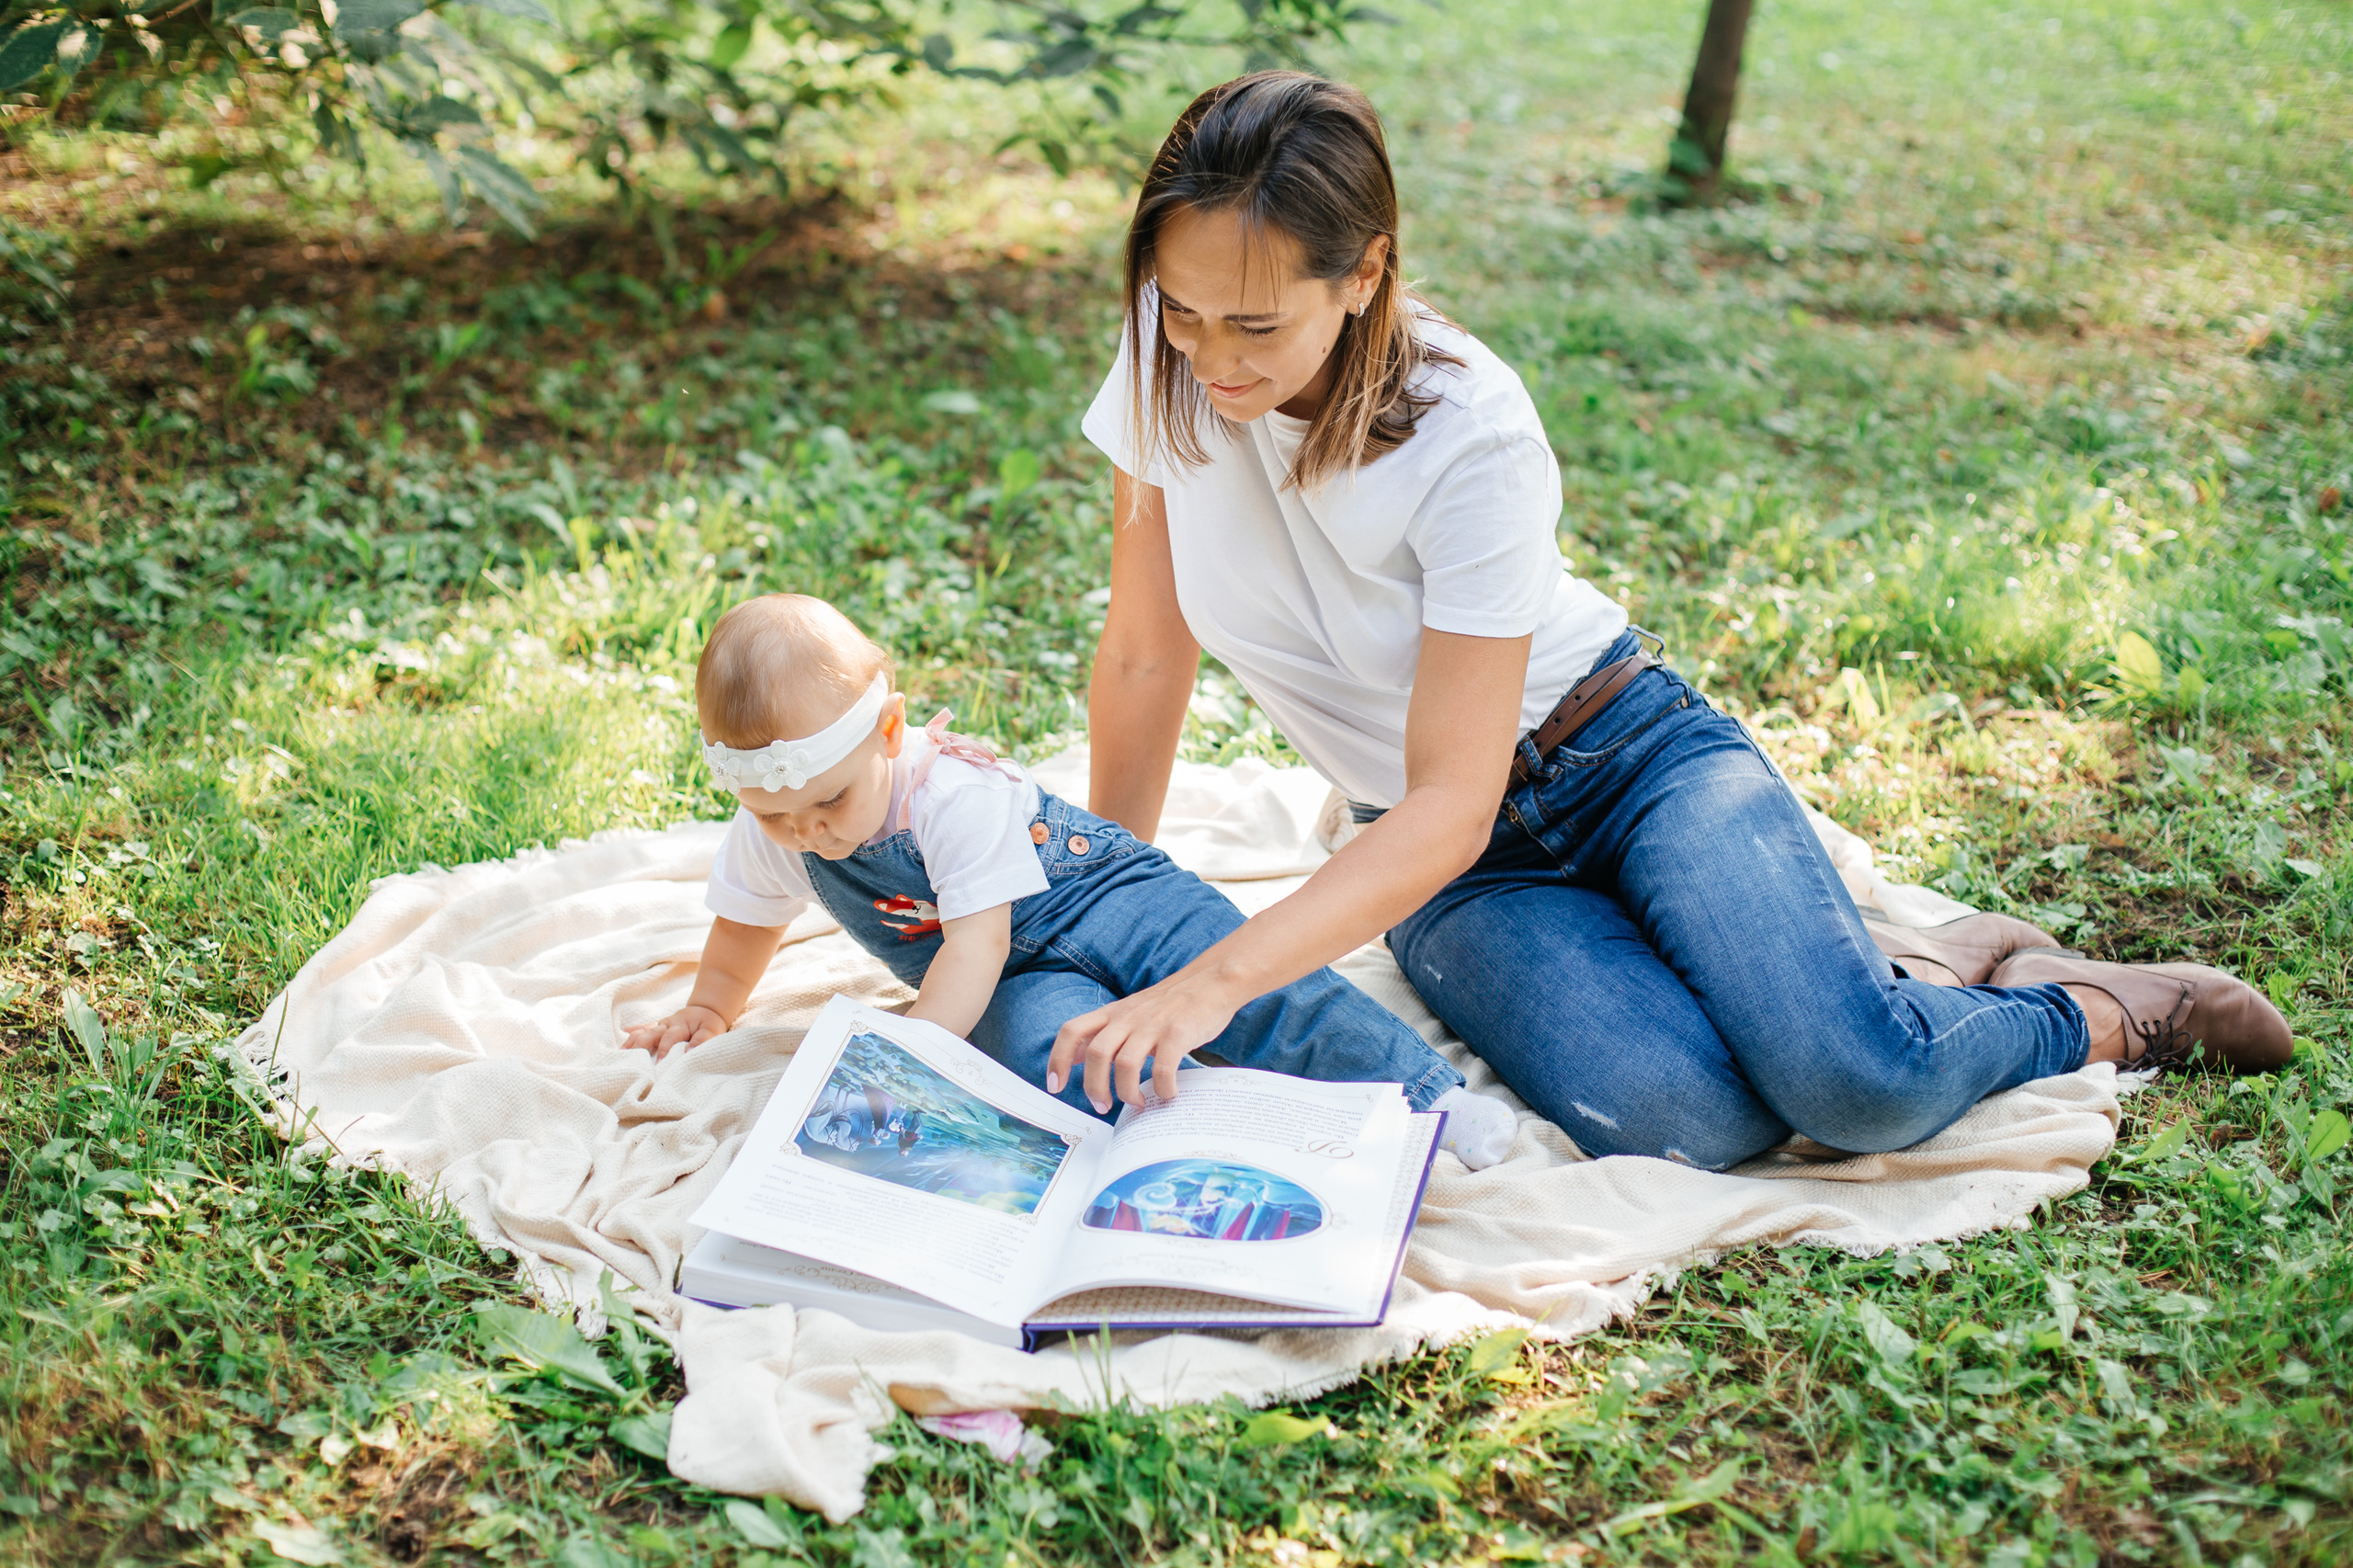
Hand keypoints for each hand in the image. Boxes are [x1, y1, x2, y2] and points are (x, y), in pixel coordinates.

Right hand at [621, 1004, 729, 1060]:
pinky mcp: (656, 1026)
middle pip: (650, 1033)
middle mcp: (666, 1024)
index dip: (663, 1050)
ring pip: (643, 1031)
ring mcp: (659, 1025)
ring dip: (632, 1041)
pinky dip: (633, 1031)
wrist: (705, 1010)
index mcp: (679, 1026)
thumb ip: (701, 1040)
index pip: (669, 1038)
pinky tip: (624, 1033)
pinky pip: (643, 1027)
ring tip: (622, 1052)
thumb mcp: (711, 1031)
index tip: (658, 1064)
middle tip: (633, 1059)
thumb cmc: (708, 1023)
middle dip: (641, 1046)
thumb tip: (688, 1052)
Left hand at [1048, 968, 1240, 1111]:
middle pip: (1096, 1053)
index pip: (1072, 1031)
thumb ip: (1106, 1032)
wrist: (1212, 981)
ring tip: (1138, 1103)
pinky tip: (1168, 1094)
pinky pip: (1163, 1068)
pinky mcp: (1179, 1032)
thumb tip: (1075, 1056)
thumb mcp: (1131, 1012)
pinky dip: (1162, 1088)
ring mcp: (1153, 1024)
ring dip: (1127, 1092)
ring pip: (1125, 1064)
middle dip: (1095, 1088)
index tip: (1055, 1086)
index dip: (1058, 1059)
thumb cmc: (1172, 1003)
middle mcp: (1128, 1017)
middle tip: (1103, 1106)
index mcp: (1113, 1013)